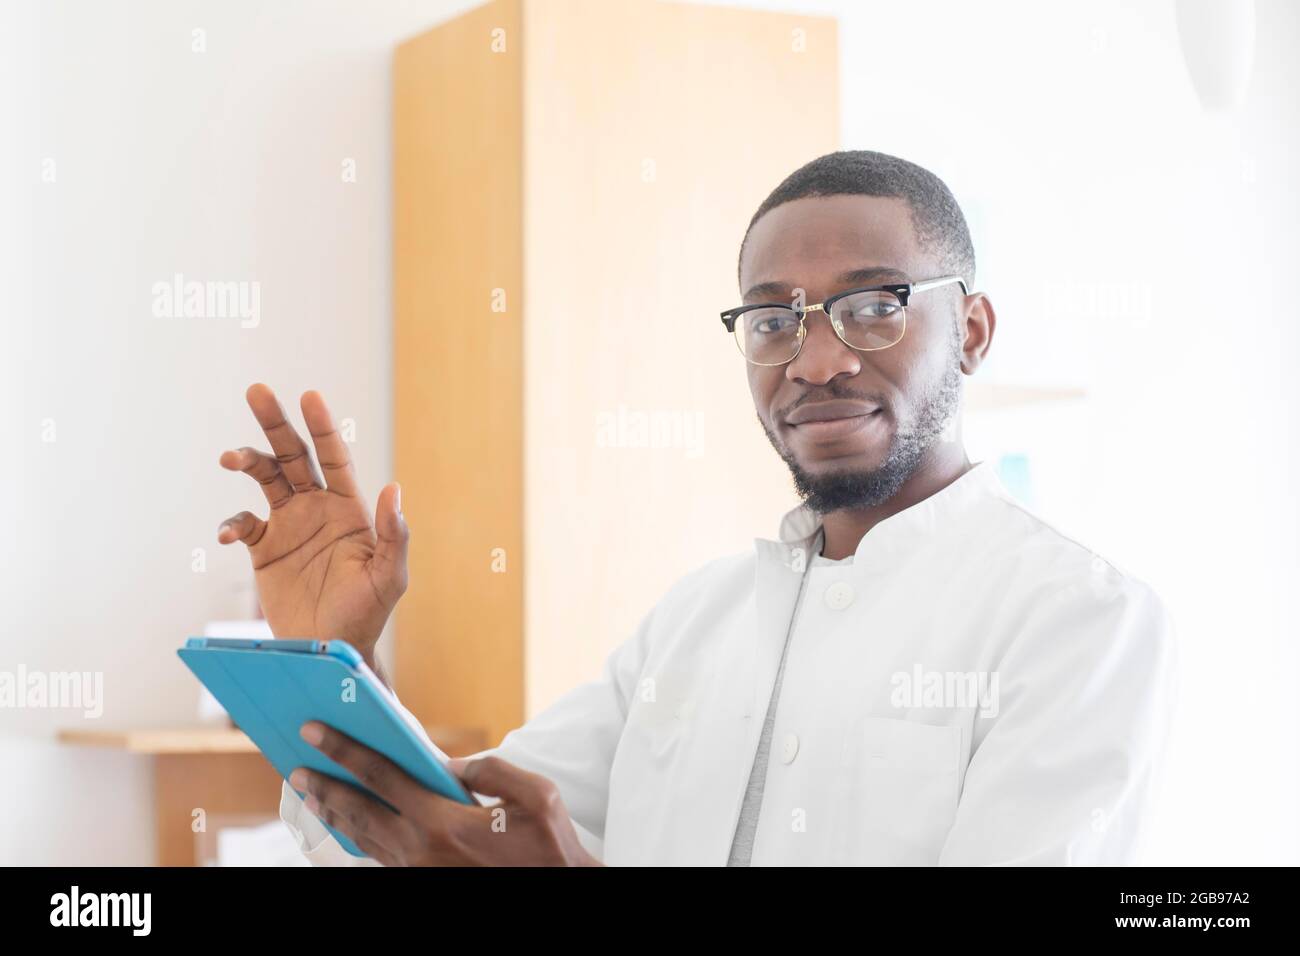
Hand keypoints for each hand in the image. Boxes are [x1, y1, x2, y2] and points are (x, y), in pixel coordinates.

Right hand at [217, 384, 407, 665]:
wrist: (330, 649)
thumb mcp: (389, 577)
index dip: (322, 427)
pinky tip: (230, 533)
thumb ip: (394, 535)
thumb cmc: (367, 613)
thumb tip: (393, 489)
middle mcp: (316, 508)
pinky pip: (242, 523)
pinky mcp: (263, 549)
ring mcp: (288, 526)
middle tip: (257, 391)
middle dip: (276, 423)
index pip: (334, 457)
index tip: (309, 396)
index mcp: (348, 508)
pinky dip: (232, 522)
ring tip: (229, 457)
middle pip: (294, 455)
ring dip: (248, 461)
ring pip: (264, 478)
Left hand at [290, 722, 600, 866]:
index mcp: (443, 823)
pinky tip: (348, 825)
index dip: (344, 751)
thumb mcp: (537, 795)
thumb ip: (492, 770)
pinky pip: (379, 856)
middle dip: (324, 784)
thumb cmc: (548, 846)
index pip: (381, 778)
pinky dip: (357, 837)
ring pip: (363, 838)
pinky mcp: (421, 881)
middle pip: (358, 811)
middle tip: (295, 765)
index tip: (315, 732)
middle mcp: (420, 850)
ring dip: (333, 813)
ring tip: (311, 792)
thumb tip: (452, 764)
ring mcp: (417, 871)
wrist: (555, 891)